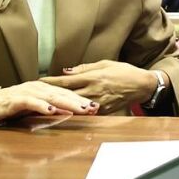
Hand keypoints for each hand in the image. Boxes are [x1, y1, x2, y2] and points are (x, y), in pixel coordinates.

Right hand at [0, 81, 96, 123]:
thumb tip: (64, 113)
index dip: (81, 100)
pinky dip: (42, 105)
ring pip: (51, 97)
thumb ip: (46, 109)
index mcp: (41, 90)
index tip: (97, 107)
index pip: (65, 95)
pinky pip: (30, 102)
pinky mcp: (14, 100)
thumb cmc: (5, 108)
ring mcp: (25, 93)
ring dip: (67, 103)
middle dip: (80, 101)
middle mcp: (36, 88)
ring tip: (82, 108)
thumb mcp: (29, 109)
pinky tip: (52, 110)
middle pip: (62, 94)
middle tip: (96, 107)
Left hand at [42, 60, 157, 113]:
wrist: (142, 85)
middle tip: (36, 96)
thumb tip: (66, 71)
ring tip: (45, 107)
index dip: (51, 82)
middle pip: (67, 96)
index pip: (66, 81)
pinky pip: (86, 114)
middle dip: (51, 96)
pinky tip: (64, 115)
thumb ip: (84, 68)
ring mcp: (98, 103)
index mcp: (92, 77)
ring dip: (60, 107)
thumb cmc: (124, 71)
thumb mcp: (104, 63)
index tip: (38, 82)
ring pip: (74, 107)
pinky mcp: (104, 112)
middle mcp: (93, 91)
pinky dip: (74, 114)